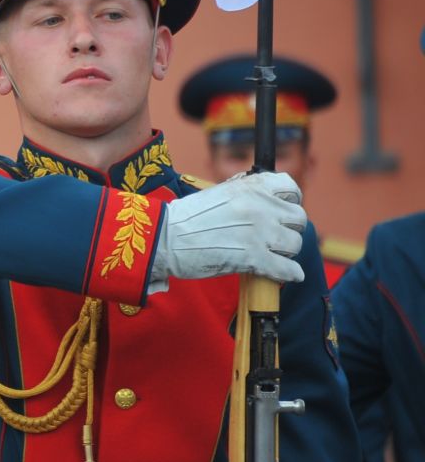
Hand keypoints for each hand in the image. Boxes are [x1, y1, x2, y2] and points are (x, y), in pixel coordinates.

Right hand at [150, 171, 306, 287]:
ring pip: (294, 244)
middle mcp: (259, 207)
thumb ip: (242, 191)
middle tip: (276, 237)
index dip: (290, 200)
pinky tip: (286, 275)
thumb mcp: (216, 193)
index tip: (283, 210)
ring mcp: (259, 233)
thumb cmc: (184, 218)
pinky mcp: (254, 259)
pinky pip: (287, 269)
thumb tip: (261, 190)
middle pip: (298, 218)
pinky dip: (289, 274)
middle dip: (289, 229)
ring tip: (272, 255)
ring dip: (286, 252)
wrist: (163, 238)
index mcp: (249, 187)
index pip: (290, 187)